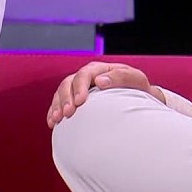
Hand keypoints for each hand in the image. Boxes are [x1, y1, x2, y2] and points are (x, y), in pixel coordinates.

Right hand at [46, 61, 165, 127]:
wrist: (140, 100)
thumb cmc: (139, 89)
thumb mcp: (136, 80)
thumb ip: (121, 77)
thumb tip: (100, 81)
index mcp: (100, 69)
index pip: (85, 74)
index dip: (79, 87)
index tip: (79, 102)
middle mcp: (87, 77)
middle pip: (68, 83)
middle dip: (65, 98)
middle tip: (68, 113)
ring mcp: (79, 88)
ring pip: (61, 93)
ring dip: (57, 105)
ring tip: (57, 119)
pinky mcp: (75, 100)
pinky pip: (59, 103)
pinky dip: (53, 111)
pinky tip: (52, 122)